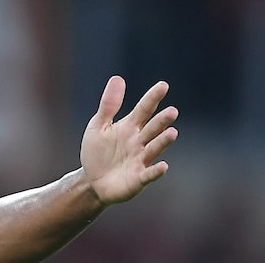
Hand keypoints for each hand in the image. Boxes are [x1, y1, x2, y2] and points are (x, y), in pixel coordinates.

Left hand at [80, 76, 178, 204]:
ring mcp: (140, 160)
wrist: (92, 181)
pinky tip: (163, 166)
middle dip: (161, 121)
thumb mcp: (98, 127)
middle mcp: (139, 142)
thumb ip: (108, 106)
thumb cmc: (97, 152)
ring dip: (162, 142)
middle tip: (172, 111)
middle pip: (152, 129)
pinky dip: (155, 171)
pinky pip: (148, 174)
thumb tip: (117, 78)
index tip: (163, 85)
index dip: (152, 98)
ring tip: (172, 133)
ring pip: (154, 149)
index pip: (144, 110)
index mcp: (130, 127)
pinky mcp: (138, 179)